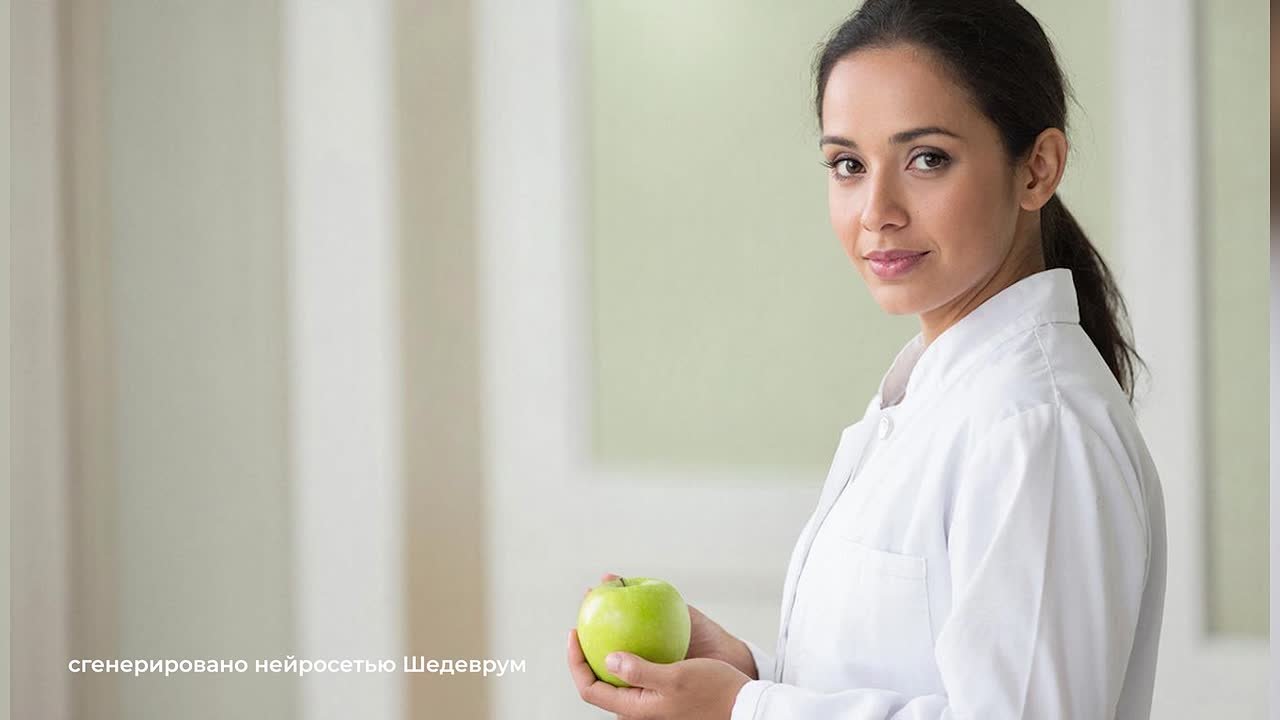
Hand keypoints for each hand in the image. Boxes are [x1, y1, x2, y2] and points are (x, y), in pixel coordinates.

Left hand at [567, 627, 750, 719]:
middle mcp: (638, 702)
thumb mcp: (675, 680)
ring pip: (618, 665)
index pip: (590, 688)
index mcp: (634, 707)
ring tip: (605, 610)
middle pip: (599, 676)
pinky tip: (636, 619)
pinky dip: (631, 639)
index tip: (573, 633)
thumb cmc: (713, 693)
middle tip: (585, 614)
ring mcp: (650, 693)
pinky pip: (638, 660)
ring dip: (607, 639)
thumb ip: (639, 671)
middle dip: (588, 645)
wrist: (742, 703)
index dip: (575, 662)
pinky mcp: (663, 682)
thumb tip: (608, 658)